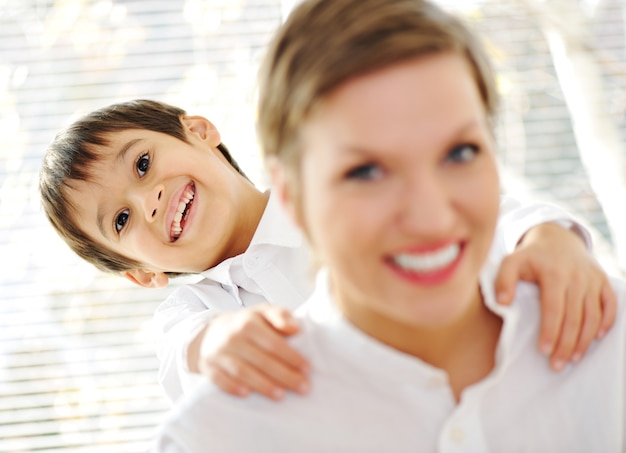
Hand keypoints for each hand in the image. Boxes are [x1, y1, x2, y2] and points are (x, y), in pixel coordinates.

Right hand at [188, 305, 310, 399]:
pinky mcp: (209, 367)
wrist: (211, 333)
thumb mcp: (263, 313)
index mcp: (249, 322)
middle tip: (304, 387)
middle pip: (261, 359)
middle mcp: (233, 337)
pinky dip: (232, 387)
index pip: (273, 343)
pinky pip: (220, 379)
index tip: (308, 369)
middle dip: (284, 375)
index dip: (291, 357)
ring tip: (281, 396)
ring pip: (242, 371)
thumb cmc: (246, 324)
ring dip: (262, 384)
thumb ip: (280, 316)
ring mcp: (220, 353)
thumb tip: (296, 328)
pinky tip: (247, 395)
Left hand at [494, 222, 616, 370]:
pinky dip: (607, 322)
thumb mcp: (511, 262)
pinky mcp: (603, 281)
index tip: (544, 351)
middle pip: (575, 317)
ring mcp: (592, 279)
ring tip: (573, 358)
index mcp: (554, 273)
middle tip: (556, 365)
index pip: (554, 309)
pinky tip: (597, 338)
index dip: (550, 331)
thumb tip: (502, 302)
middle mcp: (577, 277)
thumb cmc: (531, 256)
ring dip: (585, 340)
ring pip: (593, 316)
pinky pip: (611, 304)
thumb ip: (503, 280)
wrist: (557, 239)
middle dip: (566, 344)